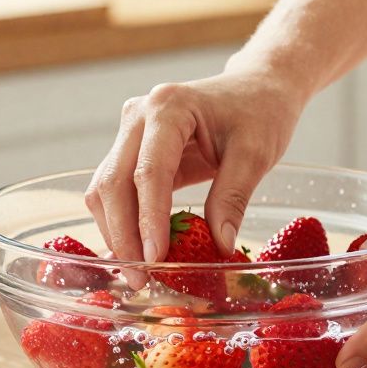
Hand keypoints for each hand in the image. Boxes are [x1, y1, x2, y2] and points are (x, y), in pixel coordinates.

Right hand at [86, 66, 305, 263]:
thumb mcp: (256, 153)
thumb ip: (233, 197)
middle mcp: (138, 115)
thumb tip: (220, 246)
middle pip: (114, 182)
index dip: (149, 220)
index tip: (156, 259)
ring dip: (117, 233)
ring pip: (106, 189)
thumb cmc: (260, 113)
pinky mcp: (133, 149)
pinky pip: (117, 190)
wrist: (256, 88)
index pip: (148, 172)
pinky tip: (137, 252)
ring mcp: (130, 131)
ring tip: (139, 273)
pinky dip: (123, 222)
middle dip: (124, 235)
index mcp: (168, 107)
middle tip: (141, 279)